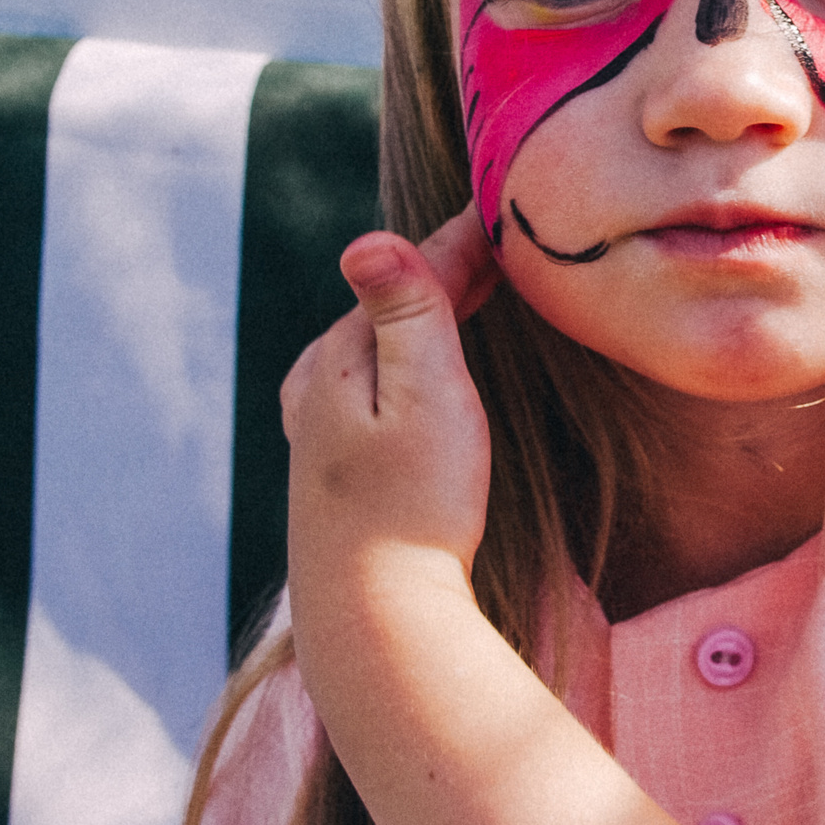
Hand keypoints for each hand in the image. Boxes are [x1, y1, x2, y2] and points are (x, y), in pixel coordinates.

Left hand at [284, 207, 501, 635]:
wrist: (375, 620)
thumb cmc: (412, 508)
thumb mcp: (421, 396)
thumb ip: (404, 313)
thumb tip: (366, 237)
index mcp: (338, 356)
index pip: (411, 274)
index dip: (466, 241)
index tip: (508, 204)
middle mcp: (317, 385)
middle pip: (391, 306)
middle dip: (447, 272)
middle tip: (505, 240)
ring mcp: (319, 431)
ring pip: (381, 347)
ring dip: (428, 315)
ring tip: (476, 289)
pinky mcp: (335, 472)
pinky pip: (378, 386)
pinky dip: (413, 360)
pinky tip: (423, 373)